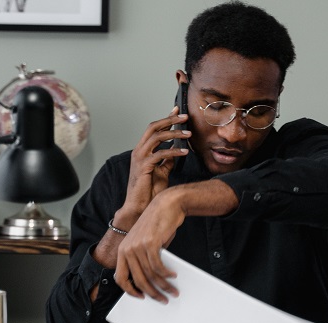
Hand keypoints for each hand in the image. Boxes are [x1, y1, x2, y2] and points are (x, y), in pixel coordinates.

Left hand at [114, 188, 184, 303]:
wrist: (167, 205)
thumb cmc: (158, 224)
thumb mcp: (145, 242)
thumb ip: (144, 259)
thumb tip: (152, 281)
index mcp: (123, 250)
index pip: (120, 278)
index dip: (130, 291)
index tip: (141, 297)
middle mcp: (127, 249)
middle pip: (138, 280)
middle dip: (152, 293)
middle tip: (163, 300)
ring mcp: (137, 246)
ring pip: (150, 275)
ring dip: (164, 286)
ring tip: (173, 291)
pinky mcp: (150, 243)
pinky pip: (158, 266)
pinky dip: (166, 274)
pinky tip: (173, 276)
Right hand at [118, 107, 189, 223]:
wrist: (139, 206)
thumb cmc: (149, 191)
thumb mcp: (161, 172)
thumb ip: (166, 161)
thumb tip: (175, 152)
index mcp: (142, 150)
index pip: (154, 129)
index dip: (166, 118)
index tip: (178, 111)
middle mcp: (139, 150)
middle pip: (153, 127)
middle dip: (170, 119)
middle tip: (185, 117)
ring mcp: (139, 158)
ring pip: (157, 137)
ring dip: (174, 134)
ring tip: (189, 135)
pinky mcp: (143, 166)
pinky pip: (160, 154)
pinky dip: (174, 151)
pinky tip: (184, 152)